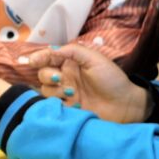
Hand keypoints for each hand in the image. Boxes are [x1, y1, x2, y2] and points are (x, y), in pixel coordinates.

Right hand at [29, 44, 147, 122]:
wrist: (125, 105)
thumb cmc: (112, 79)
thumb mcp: (95, 59)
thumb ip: (73, 51)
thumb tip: (52, 49)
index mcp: (71, 63)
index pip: (49, 57)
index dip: (39, 57)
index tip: (33, 61)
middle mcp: (66, 77)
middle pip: (43, 74)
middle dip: (47, 75)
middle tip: (60, 78)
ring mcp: (66, 93)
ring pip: (46, 89)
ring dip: (54, 90)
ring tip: (71, 93)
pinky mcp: (68, 108)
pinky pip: (52, 105)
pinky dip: (56, 103)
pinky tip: (70, 102)